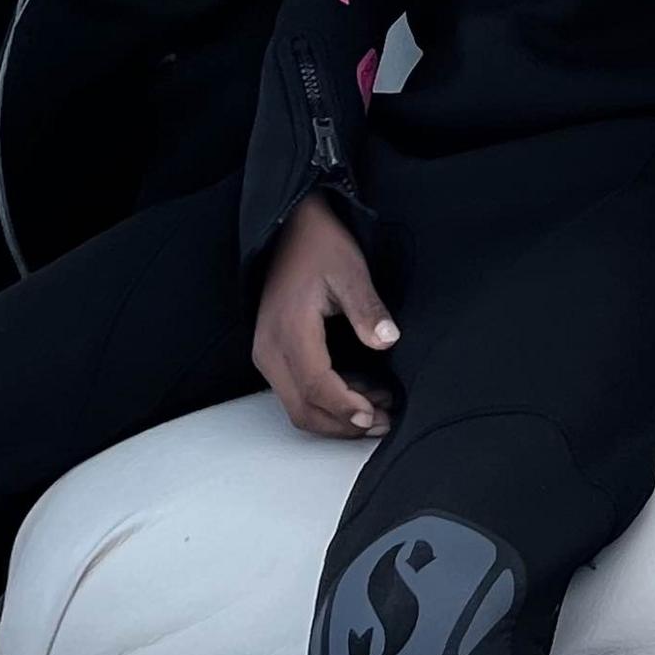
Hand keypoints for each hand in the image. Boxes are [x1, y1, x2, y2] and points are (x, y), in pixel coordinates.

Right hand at [251, 195, 398, 437]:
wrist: (291, 229)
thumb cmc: (321, 247)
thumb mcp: (350, 271)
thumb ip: (367, 309)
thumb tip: (387, 341)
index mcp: (289, 330)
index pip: (315, 386)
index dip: (345, 407)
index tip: (375, 416)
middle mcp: (269, 349)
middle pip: (302, 409)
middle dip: (343, 425)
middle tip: (384, 422)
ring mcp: (267, 354)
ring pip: (297, 407)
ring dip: (335, 418)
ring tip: (379, 410)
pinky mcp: (272, 354)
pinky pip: (295, 392)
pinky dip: (325, 403)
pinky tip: (359, 394)